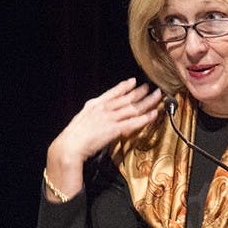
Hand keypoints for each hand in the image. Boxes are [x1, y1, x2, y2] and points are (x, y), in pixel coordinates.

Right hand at [45, 78, 161, 200]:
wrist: (70, 146)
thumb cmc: (73, 136)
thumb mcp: (82, 119)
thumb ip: (92, 114)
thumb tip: (98, 113)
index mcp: (95, 104)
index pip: (113, 92)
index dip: (124, 86)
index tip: (133, 81)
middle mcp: (104, 108)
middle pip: (127, 98)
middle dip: (141, 92)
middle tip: (151, 87)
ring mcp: (110, 118)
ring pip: (133, 108)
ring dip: (147, 101)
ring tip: (158, 97)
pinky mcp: (115, 129)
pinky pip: (134, 122)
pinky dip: (145, 118)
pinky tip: (153, 114)